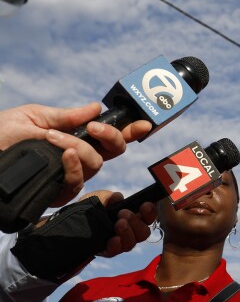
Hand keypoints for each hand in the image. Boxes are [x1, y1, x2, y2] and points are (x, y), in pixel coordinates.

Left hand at [0, 103, 151, 205]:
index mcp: (73, 138)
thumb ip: (66, 116)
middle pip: (113, 152)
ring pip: (96, 165)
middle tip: (92, 128)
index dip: (130, 131)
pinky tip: (63, 154)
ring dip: (78, 147)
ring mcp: (69, 176)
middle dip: (111, 138)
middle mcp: (76, 158)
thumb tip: (96, 108)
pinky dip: (73, 166)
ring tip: (52, 137)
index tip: (144, 124)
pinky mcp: (57, 193)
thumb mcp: (32, 117)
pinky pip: (78, 182)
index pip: (108, 136)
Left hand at [81, 191, 156, 257]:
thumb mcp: (96, 199)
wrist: (69, 226)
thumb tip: (118, 198)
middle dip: (136, 222)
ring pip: (132, 243)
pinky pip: (116, 252)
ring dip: (127, 233)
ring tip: (118, 224)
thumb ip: (108, 197)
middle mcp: (128, 232)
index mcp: (131, 218)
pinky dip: (116, 245)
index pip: (148, 218)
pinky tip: (113, 239)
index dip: (150, 213)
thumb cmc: (87, 211)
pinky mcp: (107, 252)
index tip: (145, 205)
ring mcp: (118, 243)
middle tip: (124, 214)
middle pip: (144, 233)